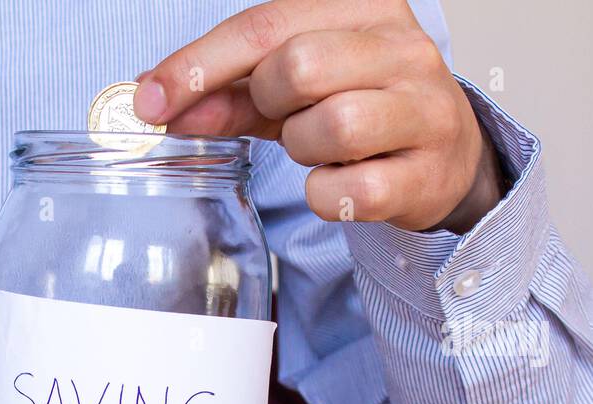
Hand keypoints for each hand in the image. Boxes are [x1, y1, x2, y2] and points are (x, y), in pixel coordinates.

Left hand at [134, 0, 504, 232]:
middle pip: (298, 66)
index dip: (198, 66)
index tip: (149, 101)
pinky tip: (340, 184)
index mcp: (363, 8)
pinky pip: (346, 191)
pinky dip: (325, 195)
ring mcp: (423, 108)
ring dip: (303, 149)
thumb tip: (159, 105)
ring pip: (330, 125)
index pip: (265, 25)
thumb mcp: (290, 92)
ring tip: (320, 149)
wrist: (443, 159)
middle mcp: (403, 47)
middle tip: (283, 118)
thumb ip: (227, 96)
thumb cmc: (361, 110)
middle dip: (269, 103)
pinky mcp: (426, 172)